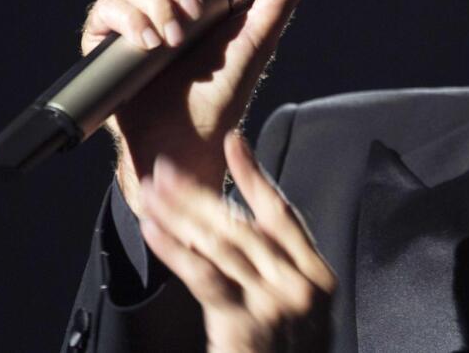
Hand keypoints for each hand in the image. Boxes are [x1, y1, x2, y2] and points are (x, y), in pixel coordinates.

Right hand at [81, 0, 302, 206]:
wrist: (187, 140)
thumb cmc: (224, 94)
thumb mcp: (261, 37)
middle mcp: (156, 4)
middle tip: (191, 13)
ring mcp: (129, 22)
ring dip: (154, 4)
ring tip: (172, 41)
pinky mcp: (105, 44)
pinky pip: (104, 9)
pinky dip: (129, 21)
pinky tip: (148, 45)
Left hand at [139, 133, 336, 351]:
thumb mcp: (300, 315)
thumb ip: (280, 273)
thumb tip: (239, 228)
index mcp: (317, 277)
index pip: (282, 213)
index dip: (254, 175)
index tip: (233, 144)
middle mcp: (300, 285)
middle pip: (242, 224)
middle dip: (199, 193)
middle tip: (167, 170)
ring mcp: (274, 304)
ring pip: (219, 244)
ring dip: (178, 214)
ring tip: (151, 195)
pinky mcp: (244, 324)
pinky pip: (202, 275)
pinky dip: (174, 248)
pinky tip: (154, 230)